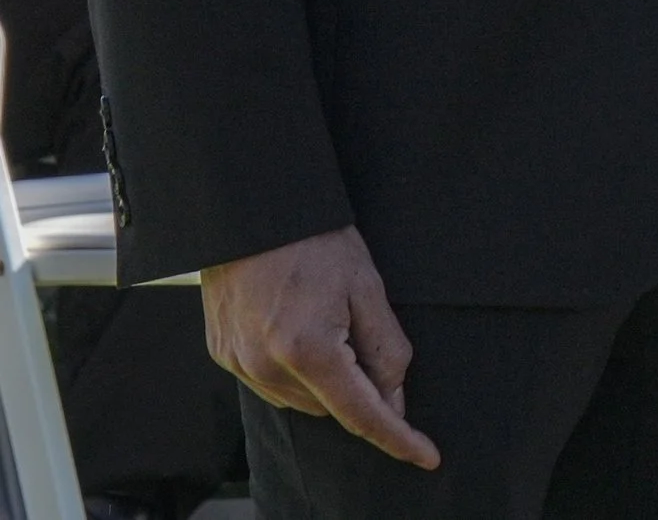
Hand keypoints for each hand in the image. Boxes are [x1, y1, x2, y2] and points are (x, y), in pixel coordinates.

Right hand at [201, 226, 439, 467]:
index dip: (398, 437)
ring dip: (324, 379)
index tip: (427, 456)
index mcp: (309, 351)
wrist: (250, 208)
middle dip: (358, 385)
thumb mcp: (366, 284)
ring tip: (323, 317)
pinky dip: (292, 370)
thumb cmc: (313, 238)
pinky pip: (269, 382)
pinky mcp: (222, 354)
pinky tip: (295, 325)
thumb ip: (385, 346)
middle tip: (362, 331)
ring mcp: (240, 364)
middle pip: (331, 406)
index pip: (362, 414)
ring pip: (301, 400)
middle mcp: (267, 368)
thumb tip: (394, 397)